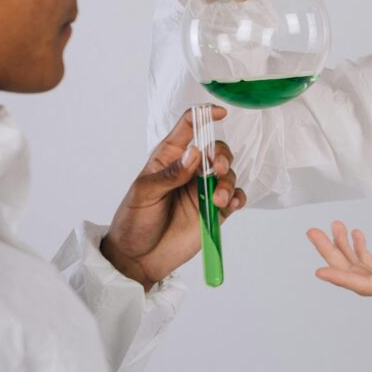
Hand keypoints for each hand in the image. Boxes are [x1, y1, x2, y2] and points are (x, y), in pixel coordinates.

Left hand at [101, 107, 246, 289]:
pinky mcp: (214, 212)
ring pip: (228, 175)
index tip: (219, 113)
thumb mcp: (144, 193)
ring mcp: (203, 191)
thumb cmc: (134, 221)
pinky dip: (237, 198)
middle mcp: (190, 171)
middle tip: (216, 170)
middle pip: (216, 150)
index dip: (204, 115)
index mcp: (170, 158)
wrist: (137, 259)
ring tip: (218, 201)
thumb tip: (194, 153)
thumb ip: (170, 174)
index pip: (189, 127)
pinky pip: (234, 198)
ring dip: (228, 183)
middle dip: (222, 156)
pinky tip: (230, 205)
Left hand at [307, 221, 371, 328]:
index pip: (366, 284)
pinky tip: (357, 236)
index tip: (319, 270)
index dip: (342, 277)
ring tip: (331, 226)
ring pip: (360, 269)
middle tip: (313, 231)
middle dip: (332, 254)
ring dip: (343, 249)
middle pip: (355, 274)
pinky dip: (361, 251)